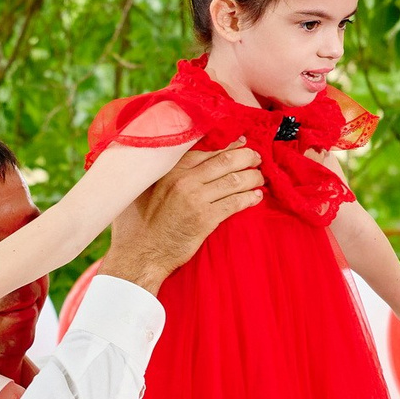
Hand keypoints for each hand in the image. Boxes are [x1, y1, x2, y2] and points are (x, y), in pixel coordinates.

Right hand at [105, 142, 263, 289]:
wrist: (141, 254)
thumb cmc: (140, 225)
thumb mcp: (145, 191)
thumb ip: (161, 175)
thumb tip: (177, 164)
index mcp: (170, 170)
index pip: (206, 151)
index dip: (228, 146)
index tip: (240, 144)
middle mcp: (184, 180)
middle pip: (225, 161)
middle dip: (246, 157)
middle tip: (257, 157)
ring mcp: (195, 199)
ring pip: (233, 180)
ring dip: (252, 177)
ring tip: (260, 177)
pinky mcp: (205, 219)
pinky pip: (234, 203)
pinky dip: (249, 198)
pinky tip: (256, 197)